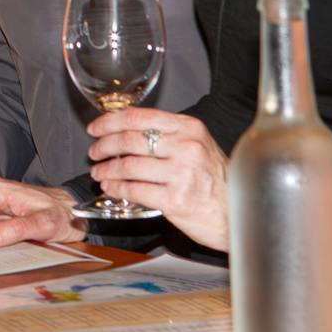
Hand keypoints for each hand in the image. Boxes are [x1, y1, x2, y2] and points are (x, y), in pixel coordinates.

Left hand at [87, 107, 229, 250]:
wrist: (236, 214)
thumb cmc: (216, 182)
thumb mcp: (198, 146)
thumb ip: (168, 136)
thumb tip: (126, 131)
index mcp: (189, 128)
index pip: (139, 117)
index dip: (110, 121)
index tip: (95, 128)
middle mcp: (186, 147)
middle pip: (130, 139)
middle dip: (104, 146)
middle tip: (94, 152)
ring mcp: (182, 173)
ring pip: (129, 165)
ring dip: (107, 169)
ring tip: (99, 172)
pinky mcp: (176, 200)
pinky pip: (135, 190)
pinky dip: (117, 188)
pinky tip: (111, 187)